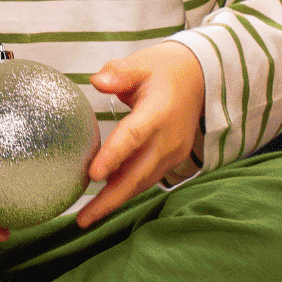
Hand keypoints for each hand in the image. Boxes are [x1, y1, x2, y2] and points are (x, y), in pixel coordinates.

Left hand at [79, 43, 205, 226]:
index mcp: (158, 112)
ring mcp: (172, 153)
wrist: (200, 78)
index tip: (93, 175)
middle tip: (82, 219)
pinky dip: (126, 191)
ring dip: (115, 201)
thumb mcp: (142, 62)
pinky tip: (104, 201)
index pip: (133, 137)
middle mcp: (168, 139)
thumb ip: (119, 73)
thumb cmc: (164, 69)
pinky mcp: (171, 160)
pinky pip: (146, 179)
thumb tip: (97, 81)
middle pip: (137, 174)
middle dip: (109, 199)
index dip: (114, 157)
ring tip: (87, 218)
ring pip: (141, 182)